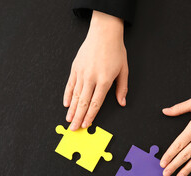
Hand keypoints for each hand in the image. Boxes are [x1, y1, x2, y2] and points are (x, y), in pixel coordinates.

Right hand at [64, 11, 127, 130]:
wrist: (104, 33)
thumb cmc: (116, 51)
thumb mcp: (124, 70)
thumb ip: (122, 88)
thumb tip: (122, 102)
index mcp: (105, 80)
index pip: (96, 103)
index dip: (90, 116)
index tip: (86, 125)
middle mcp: (91, 78)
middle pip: (83, 102)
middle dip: (78, 117)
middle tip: (74, 128)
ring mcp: (82, 73)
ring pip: (75, 95)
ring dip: (71, 109)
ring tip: (68, 120)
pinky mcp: (75, 67)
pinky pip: (70, 84)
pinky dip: (67, 95)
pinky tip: (66, 104)